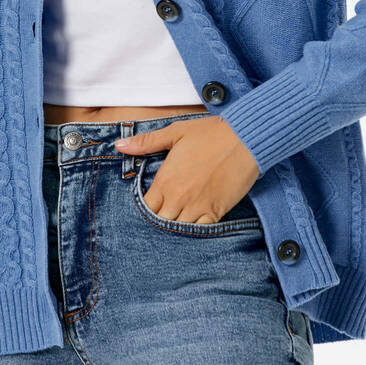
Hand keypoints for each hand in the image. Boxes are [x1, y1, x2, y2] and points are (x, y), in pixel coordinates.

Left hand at [114, 115, 259, 223]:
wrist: (245, 139)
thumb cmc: (211, 133)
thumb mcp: (175, 132)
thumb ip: (146, 142)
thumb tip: (120, 145)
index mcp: (165, 180)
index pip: (146, 207)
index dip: (146, 208)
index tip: (151, 203)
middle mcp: (178, 198)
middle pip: (159, 222)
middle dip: (159, 220)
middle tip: (163, 214)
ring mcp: (197, 207)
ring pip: (178, 230)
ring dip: (175, 226)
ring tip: (177, 219)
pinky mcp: (216, 212)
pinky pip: (200, 232)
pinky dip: (195, 231)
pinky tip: (194, 224)